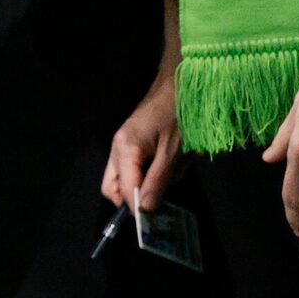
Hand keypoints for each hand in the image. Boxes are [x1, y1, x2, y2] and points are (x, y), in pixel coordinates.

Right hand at [103, 65, 183, 214]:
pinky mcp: (138, 143)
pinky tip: (178, 158)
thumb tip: (145, 210)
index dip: (137, 207)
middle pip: (114, 187)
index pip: (121, 191)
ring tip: (178, 166)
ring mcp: (127, 145)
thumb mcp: (173, 151)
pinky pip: (141, 166)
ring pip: (130, 178)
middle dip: (136, 197)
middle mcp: (119, 149)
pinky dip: (159, 169)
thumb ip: (158, 181)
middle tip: (161, 196)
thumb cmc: (179, 113)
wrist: (183, 80)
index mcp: (124, 150)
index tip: (156, 217)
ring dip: (153, 181)